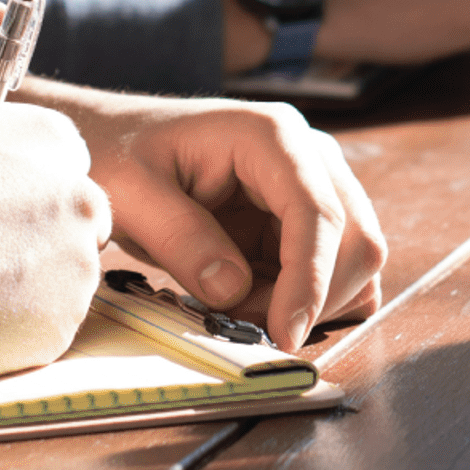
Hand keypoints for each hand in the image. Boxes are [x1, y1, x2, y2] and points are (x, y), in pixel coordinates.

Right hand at [0, 3, 111, 382]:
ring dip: (23, 280)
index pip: (60, 164)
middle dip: (29, 233)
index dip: (15, 187)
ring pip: (61, 274)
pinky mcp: (62, 324)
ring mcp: (76, 264)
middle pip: (72, 219)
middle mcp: (80, 197)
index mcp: (54, 141)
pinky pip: (48, 324)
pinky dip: (15, 325)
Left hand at [16, 82, 386, 352]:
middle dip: (314, 297)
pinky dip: (307, 300)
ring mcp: (313, 185)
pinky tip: (254, 301)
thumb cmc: (118, 154)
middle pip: (357, 238)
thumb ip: (181, 239)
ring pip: (355, 259)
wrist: (113, 140)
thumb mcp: (131, 194)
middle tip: (246, 327)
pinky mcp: (304, 218)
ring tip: (237, 308)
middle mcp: (308, 154)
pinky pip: (333, 270)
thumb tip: (233, 291)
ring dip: (309, 302)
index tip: (283, 334)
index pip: (318, 212)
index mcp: (271, 135)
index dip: (309, 279)